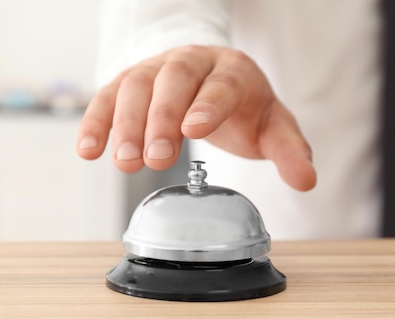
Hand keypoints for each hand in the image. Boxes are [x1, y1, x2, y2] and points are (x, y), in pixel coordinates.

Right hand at [76, 45, 315, 190]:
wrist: (213, 79)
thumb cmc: (245, 106)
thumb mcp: (273, 126)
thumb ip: (289, 151)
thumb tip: (306, 180)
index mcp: (232, 70)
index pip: (220, 83)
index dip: (207, 105)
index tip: (193, 130)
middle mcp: (192, 63)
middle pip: (173, 80)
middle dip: (161, 118)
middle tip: (155, 158)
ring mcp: (157, 69)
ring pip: (136, 86)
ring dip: (125, 124)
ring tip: (124, 163)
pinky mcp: (131, 82)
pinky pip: (108, 96)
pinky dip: (96, 121)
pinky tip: (88, 149)